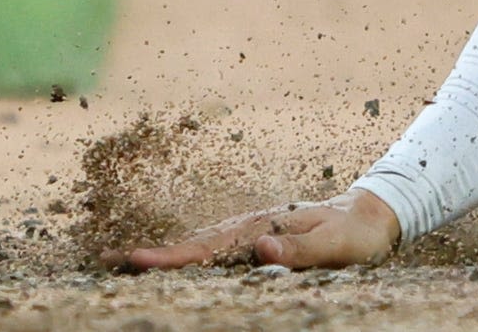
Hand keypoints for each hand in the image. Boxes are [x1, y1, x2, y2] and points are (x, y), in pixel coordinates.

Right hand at [112, 187, 399, 271]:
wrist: (373, 214)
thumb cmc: (357, 233)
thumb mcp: (336, 244)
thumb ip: (301, 248)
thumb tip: (261, 247)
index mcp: (263, 226)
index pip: (209, 246)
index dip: (172, 256)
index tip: (134, 260)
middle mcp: (250, 227)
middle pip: (192, 244)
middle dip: (151, 254)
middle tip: (104, 262)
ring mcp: (250, 232)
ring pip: (198, 245)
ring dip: (162, 254)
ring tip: (121, 262)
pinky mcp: (254, 240)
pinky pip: (213, 249)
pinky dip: (185, 255)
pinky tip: (169, 263)